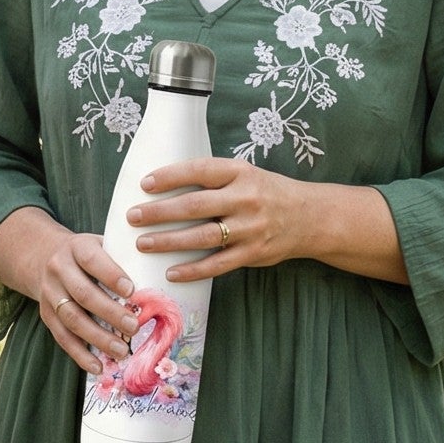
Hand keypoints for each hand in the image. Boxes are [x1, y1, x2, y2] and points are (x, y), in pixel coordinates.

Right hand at [35, 226, 138, 376]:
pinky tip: (98, 366)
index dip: (111, 275)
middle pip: (83, 293)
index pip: (92, 260)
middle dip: (110, 313)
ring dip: (98, 338)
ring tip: (122, 351)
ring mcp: (49, 292)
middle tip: (134, 327)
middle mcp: (58, 268)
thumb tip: (157, 285)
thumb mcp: (102, 246)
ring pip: (72, 318)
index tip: (132, 291)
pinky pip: (62, 337)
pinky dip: (80, 354)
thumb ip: (122, 260)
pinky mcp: (46, 314)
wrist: (46, 258)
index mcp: (77, 247)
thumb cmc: (89, 256)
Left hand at [125, 156, 310, 282]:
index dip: (171, 176)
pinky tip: (171, 271)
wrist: (309, 217)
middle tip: (134, 216)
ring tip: (143, 243)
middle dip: (160, 212)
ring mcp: (250, 228)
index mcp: (240, 172)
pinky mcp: (253, 253)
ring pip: (203, 236)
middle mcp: (246, 198)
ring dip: (169, 241)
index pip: (200, 170)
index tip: (145, 183)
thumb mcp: (245, 174)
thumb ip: (213, 178)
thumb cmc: (266, 192)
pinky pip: (217, 264)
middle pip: (195, 205)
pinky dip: (193, 270)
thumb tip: (164, 183)